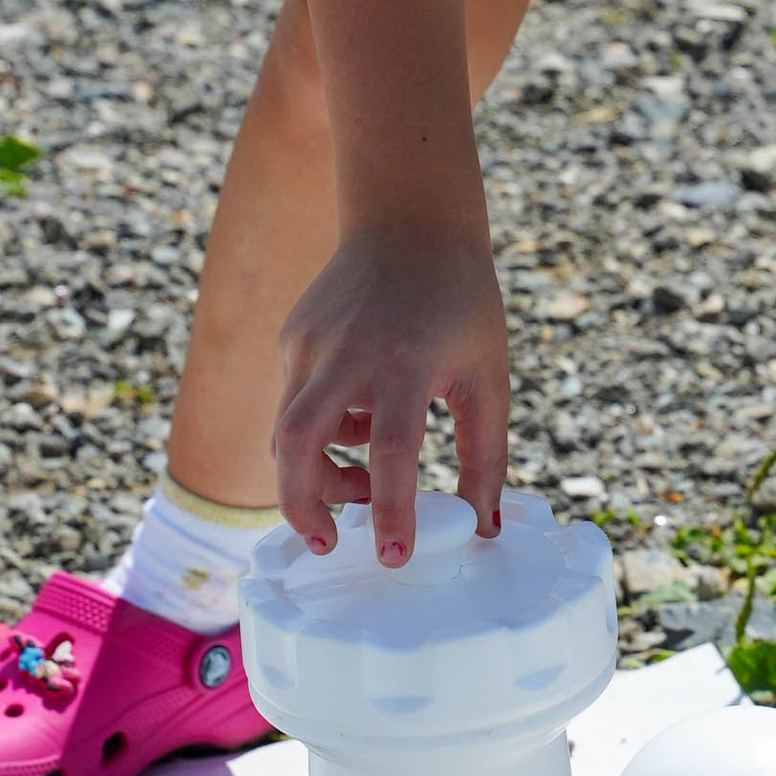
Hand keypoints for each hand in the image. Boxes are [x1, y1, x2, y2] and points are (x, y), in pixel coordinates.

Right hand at [273, 221, 506, 565]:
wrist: (410, 220)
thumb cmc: (461, 301)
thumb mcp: (488, 375)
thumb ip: (486, 454)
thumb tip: (484, 527)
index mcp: (406, 360)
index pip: (392, 448)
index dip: (392, 508)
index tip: (394, 555)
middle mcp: (348, 352)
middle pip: (298, 444)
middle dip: (303, 505)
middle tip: (327, 543)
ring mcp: (310, 343)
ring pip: (287, 432)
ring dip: (316, 475)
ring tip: (359, 487)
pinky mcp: (292, 338)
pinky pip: (295, 403)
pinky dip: (320, 431)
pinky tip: (358, 419)